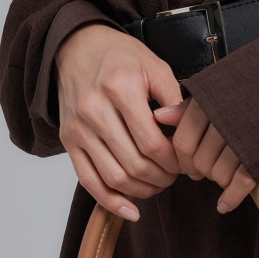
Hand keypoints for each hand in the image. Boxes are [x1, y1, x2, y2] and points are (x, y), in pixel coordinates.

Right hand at [55, 22, 182, 220]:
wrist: (76, 46)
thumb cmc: (120, 57)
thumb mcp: (155, 66)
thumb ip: (175, 100)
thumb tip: (190, 137)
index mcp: (119, 88)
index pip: (153, 143)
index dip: (174, 161)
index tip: (186, 163)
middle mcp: (94, 110)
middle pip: (135, 164)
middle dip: (163, 178)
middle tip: (175, 175)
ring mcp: (78, 128)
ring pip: (115, 178)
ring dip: (143, 190)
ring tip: (158, 184)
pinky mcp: (68, 141)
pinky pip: (89, 181)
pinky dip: (111, 202)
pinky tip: (131, 210)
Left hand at [152, 98, 255, 212]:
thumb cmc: (253, 81)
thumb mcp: (217, 87)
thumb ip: (189, 105)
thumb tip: (159, 117)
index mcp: (209, 103)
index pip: (182, 144)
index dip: (181, 159)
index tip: (187, 162)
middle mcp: (224, 121)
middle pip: (199, 162)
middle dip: (200, 170)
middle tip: (205, 168)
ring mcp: (244, 139)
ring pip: (218, 174)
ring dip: (219, 179)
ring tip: (225, 170)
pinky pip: (240, 184)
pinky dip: (230, 199)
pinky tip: (223, 206)